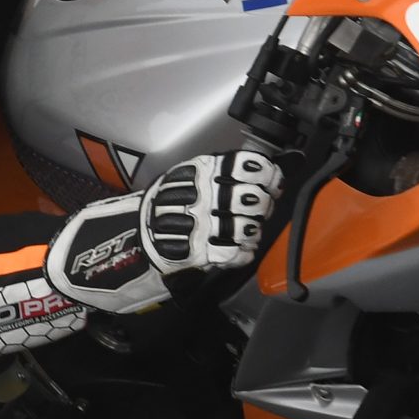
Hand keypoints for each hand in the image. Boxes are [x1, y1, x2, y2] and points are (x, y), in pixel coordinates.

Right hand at [143, 149, 281, 274]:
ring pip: (247, 227)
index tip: (273, 181)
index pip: (245, 166)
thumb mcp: (197, 173)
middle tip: (258, 208)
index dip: (266, 174)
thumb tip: (273, 168)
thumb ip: (231, 169)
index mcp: (204, 172)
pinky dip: (243, 252)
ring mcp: (203, 225)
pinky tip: (239, 248)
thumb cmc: (177, 200)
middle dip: (263, 204)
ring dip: (254, 230)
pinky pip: (235, 253)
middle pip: (252, 198)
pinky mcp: (200, 252)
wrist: (144, 230)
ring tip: (248, 229)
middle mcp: (205, 196)